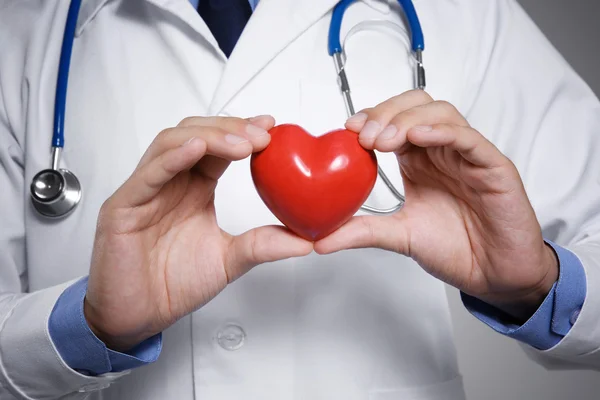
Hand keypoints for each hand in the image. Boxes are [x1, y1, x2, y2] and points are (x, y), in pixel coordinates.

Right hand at [85, 115, 312, 350]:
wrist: (137, 317)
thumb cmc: (173, 284)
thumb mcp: (229, 259)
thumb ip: (262, 245)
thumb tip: (305, 241)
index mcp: (193, 189)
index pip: (218, 148)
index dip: (243, 132)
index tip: (272, 127)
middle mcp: (170, 183)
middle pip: (196, 134)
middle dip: (230, 128)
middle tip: (262, 135)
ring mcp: (145, 191)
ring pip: (171, 143)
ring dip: (208, 136)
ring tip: (241, 143)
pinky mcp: (123, 207)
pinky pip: (148, 174)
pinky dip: (172, 157)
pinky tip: (197, 148)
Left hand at [314, 90, 557, 321]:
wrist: (494, 276)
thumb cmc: (456, 250)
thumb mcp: (399, 236)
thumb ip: (362, 231)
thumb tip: (318, 239)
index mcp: (420, 161)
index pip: (394, 120)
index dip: (371, 117)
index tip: (348, 130)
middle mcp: (442, 152)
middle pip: (416, 106)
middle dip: (386, 113)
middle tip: (363, 136)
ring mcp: (468, 156)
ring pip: (441, 113)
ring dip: (407, 120)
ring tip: (383, 142)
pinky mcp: (493, 167)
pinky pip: (469, 138)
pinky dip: (442, 131)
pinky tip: (419, 137)